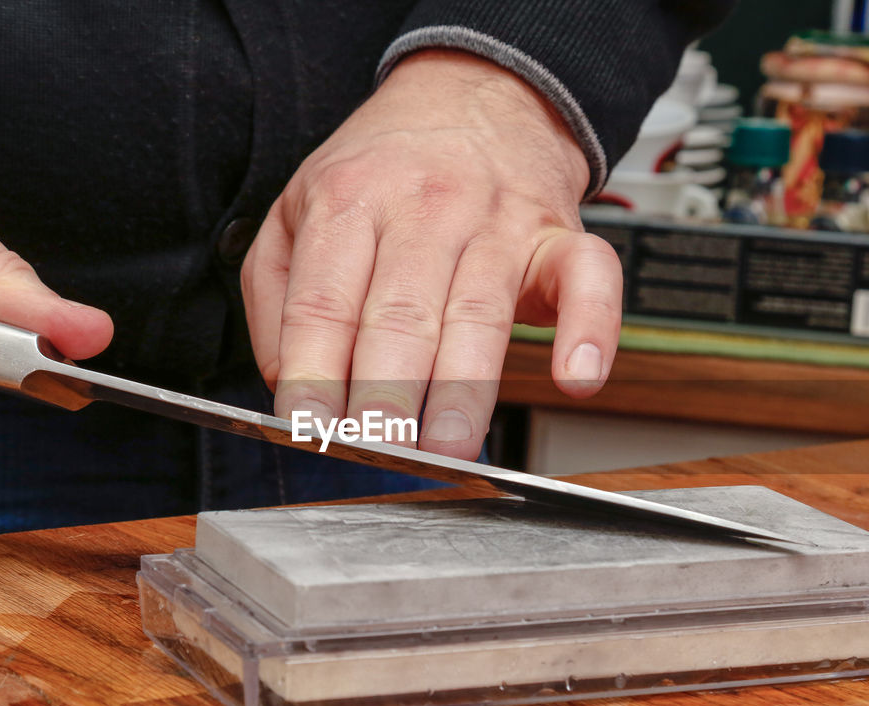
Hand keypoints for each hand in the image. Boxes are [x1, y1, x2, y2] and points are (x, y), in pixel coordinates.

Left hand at [241, 49, 621, 459]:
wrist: (476, 93)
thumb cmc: (388, 167)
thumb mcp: (300, 206)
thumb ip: (278, 293)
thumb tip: (286, 376)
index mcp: (350, 201)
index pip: (324, 300)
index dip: (315, 370)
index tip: (309, 425)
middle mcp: (424, 209)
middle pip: (400, 313)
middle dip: (388, 391)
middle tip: (380, 448)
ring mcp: (497, 222)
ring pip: (480, 313)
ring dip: (465, 389)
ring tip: (448, 445)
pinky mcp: (559, 236)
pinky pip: (587, 279)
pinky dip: (590, 330)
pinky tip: (578, 377)